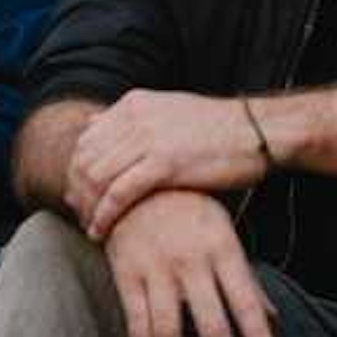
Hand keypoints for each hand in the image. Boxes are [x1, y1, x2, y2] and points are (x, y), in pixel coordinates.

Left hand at [67, 89, 266, 239]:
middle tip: (79, 217)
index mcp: (134, 104)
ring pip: (96, 177)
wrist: (259, 131)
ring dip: (87, 207)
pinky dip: (104, 215)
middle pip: (84, 159)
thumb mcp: (170, 112)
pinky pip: (118, 193)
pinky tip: (101, 232)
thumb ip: (134, 120)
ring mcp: (147, 138)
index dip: (76, 171)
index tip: (79, 196)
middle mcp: (135, 117)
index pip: (87, 139)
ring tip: (90, 228)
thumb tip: (95, 124)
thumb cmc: (219, 130)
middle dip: (77, 191)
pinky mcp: (163, 163)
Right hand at [102, 189, 278, 336]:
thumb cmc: (190, 210)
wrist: (135, 179)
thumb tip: (271, 320)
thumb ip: (245, 279)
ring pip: (168, 330)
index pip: (245, 300)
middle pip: (210, 323)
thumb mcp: (224, 234)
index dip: (257, 335)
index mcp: (222, 249)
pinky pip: (136, 323)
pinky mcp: (127, 275)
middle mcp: (190, 262)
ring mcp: (156, 270)